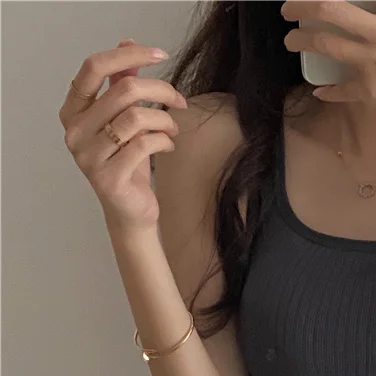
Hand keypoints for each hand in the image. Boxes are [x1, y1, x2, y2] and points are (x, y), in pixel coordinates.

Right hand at [58, 39, 187, 233]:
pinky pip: (145, 145)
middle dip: (161, 90)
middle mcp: (74, 132)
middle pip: (123, 90)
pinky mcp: (109, 178)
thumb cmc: (128, 164)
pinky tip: (168, 146)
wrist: (130, 211)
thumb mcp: (124, 120)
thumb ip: (121, 84)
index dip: (128, 55)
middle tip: (180, 101)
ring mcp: (89, 156)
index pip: (93, 68)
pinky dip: (164, 141)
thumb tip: (128, 42)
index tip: (159, 54)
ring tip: (173, 129)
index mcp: (73, 111)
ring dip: (165, 119)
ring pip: (136, 117)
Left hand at [281, 0, 375, 160]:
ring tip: (292, 41)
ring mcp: (375, 63)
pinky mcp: (369, 92)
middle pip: (329, 8)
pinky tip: (321, 89)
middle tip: (289, 9)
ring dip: (301, 41)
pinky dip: (327, 89)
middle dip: (300, 6)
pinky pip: (337, 87)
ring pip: (324, 43)